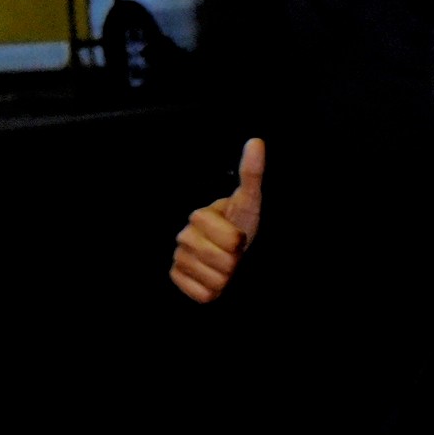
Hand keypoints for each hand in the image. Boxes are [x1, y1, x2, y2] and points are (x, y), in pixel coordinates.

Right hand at [170, 138, 264, 303]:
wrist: (232, 254)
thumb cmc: (242, 226)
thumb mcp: (250, 202)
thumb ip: (252, 174)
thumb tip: (256, 140)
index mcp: (200, 216)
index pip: (230, 239)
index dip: (240, 242)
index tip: (241, 239)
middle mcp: (184, 236)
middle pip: (222, 261)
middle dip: (236, 262)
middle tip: (235, 256)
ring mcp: (178, 258)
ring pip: (214, 280)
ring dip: (227, 278)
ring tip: (226, 268)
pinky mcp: (177, 279)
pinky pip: (202, 294)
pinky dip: (213, 292)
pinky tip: (214, 280)